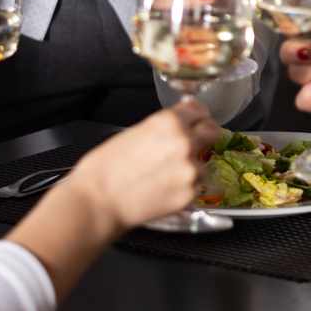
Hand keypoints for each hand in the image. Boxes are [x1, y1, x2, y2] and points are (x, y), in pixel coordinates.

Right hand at [62, 100, 223, 232]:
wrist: (98, 201)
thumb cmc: (106, 168)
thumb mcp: (134, 132)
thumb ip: (164, 126)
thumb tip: (180, 122)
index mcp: (170, 122)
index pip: (200, 110)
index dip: (198, 116)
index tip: (197, 120)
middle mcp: (185, 143)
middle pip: (212, 132)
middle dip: (205, 136)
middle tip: (194, 144)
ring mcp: (190, 170)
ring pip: (205, 162)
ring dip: (193, 166)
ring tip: (168, 174)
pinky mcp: (189, 194)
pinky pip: (197, 186)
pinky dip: (186, 187)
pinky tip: (166, 188)